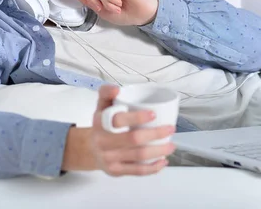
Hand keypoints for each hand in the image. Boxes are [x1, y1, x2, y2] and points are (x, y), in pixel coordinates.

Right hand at [61, 85, 175, 175]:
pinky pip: (137, 171)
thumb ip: (107, 93)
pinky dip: (153, 168)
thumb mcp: (101, 106)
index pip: (118, 120)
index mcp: (101, 122)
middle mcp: (103, 141)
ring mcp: (109, 158)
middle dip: (156, 134)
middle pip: (133, 139)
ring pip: (138, 156)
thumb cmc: (102, 124)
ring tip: (171, 145)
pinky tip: (163, 161)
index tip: (154, 114)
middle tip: (171, 128)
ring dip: (159, 151)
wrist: (89, 149)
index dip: (137, 117)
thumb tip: (117, 89)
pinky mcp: (115, 171)